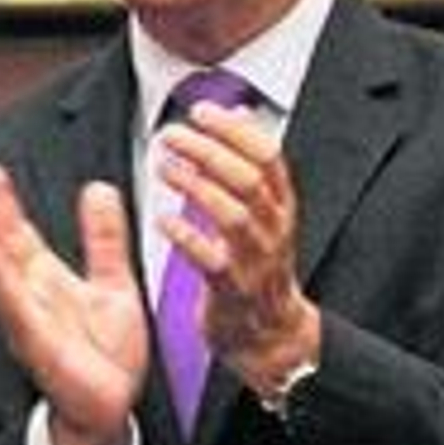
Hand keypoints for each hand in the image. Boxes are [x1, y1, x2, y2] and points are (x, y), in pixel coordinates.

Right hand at [0, 162, 147, 444]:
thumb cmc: (103, 355)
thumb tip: (98, 190)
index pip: (18, 232)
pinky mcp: (39, 345)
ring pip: (4, 272)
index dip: (3, 201)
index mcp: (45, 280)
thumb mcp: (112, 284)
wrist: (109, 409)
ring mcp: (30, 320)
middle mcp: (30, 297)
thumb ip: (103, 239)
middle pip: (5, 245)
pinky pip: (17, 309)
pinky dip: (3, 283)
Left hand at [157, 102, 319, 392]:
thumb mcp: (264, 210)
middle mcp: (275, 228)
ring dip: (197, 187)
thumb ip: (249, 162)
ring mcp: (256, 260)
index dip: (234, 130)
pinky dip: (186, 237)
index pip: (267, 155)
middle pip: (248, 178)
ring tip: (163, 168)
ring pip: (233, 215)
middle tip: (171, 135)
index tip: (200, 111)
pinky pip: (212, 260)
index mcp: (282, 205)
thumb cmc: (257, 265)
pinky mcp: (233, 290)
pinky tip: (161, 219)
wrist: (270, 334)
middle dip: (209, 150)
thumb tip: (238, 110)